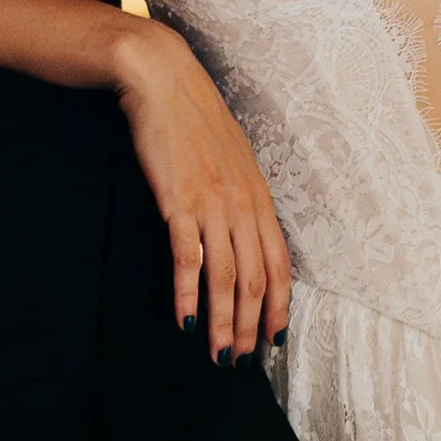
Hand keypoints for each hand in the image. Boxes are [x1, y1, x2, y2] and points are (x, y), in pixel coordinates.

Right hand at [111, 20, 293, 358]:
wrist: (160, 78)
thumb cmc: (190, 117)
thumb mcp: (228, 157)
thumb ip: (238, 194)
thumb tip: (240, 230)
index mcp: (258, 195)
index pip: (280, 263)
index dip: (280, 306)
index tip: (274, 340)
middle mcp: (243, 203)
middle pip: (257, 279)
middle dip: (252, 327)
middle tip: (242, 362)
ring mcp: (213, 202)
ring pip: (227, 276)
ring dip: (224, 322)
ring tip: (219, 357)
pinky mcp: (179, 200)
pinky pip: (188, 257)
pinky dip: (187, 294)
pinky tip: (185, 321)